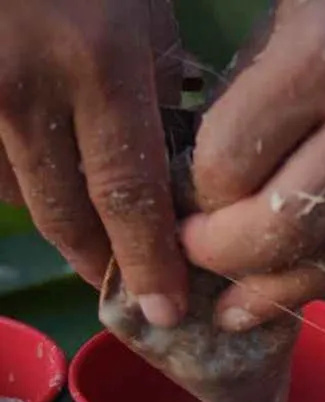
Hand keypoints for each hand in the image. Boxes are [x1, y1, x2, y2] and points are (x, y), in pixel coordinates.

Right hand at [0, 0, 187, 326]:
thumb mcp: (138, 0)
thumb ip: (152, 76)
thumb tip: (168, 151)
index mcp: (95, 64)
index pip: (129, 194)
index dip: (149, 261)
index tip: (168, 308)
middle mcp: (22, 91)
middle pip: (65, 212)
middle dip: (102, 258)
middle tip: (130, 287)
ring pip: (14, 195)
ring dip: (56, 216)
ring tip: (93, 230)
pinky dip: (13, 178)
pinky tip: (39, 165)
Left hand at [180, 0, 324, 330]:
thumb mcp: (297, 5)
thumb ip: (254, 90)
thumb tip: (211, 186)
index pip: (230, 166)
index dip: (195, 191)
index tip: (184, 195)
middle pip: (280, 232)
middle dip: (221, 256)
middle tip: (195, 254)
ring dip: (274, 287)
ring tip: (236, 305)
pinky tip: (301, 269)